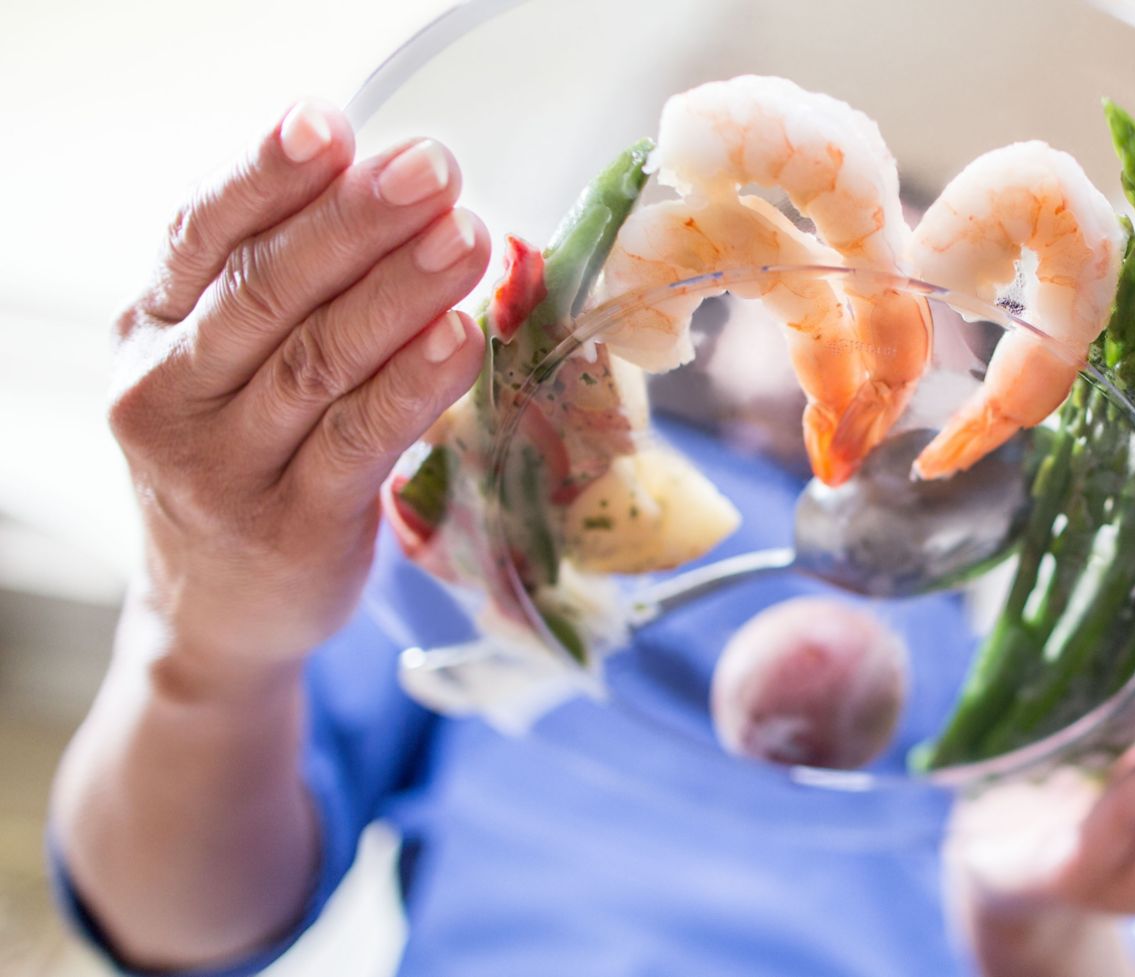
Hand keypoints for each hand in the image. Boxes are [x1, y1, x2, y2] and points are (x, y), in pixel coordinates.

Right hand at [108, 99, 488, 683]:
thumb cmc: (241, 456)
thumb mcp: (225, 367)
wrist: (214, 613)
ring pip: (319, 359)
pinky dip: (415, 382)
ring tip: (468, 236)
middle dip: (358, 221)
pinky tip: (461, 334)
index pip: (201, 235)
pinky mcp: (292, 525)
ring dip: (401, 291)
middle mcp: (169, 393)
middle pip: (268, 289)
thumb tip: (391, 186)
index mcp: (151, 329)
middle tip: (435, 171)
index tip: (327, 123)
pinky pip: (361, 439)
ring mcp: (225, 466)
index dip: (265, 176)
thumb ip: (280, 287)